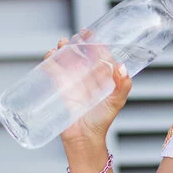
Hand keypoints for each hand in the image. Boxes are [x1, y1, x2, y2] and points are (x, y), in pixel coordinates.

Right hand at [42, 32, 131, 147]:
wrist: (84, 139)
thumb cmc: (102, 121)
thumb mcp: (116, 102)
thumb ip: (122, 86)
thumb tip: (122, 67)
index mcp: (102, 77)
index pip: (99, 55)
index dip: (95, 43)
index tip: (90, 33)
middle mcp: (87, 77)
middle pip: (81, 54)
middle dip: (76, 44)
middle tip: (74, 37)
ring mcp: (73, 82)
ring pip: (66, 61)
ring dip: (63, 50)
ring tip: (62, 44)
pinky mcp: (60, 89)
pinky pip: (54, 72)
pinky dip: (50, 62)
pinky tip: (50, 56)